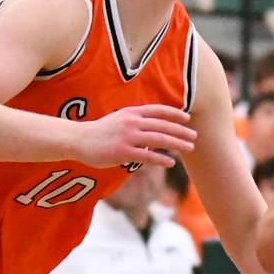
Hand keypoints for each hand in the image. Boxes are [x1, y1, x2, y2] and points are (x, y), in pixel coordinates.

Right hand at [80, 104, 196, 169]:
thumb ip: (136, 122)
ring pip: (159, 139)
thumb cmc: (99, 132)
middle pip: (163, 125)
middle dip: (181, 131)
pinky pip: (147, 156)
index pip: (158, 111)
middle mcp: (132, 122)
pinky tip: (172, 163)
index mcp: (132, 112)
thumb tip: (152, 129)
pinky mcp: (123, 152)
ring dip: (177, 144)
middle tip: (194, 136)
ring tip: (189, 149)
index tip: (187, 119)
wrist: (78, 140)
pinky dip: (161, 159)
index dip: (175, 114)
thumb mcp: (119, 120)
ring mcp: (128, 137)